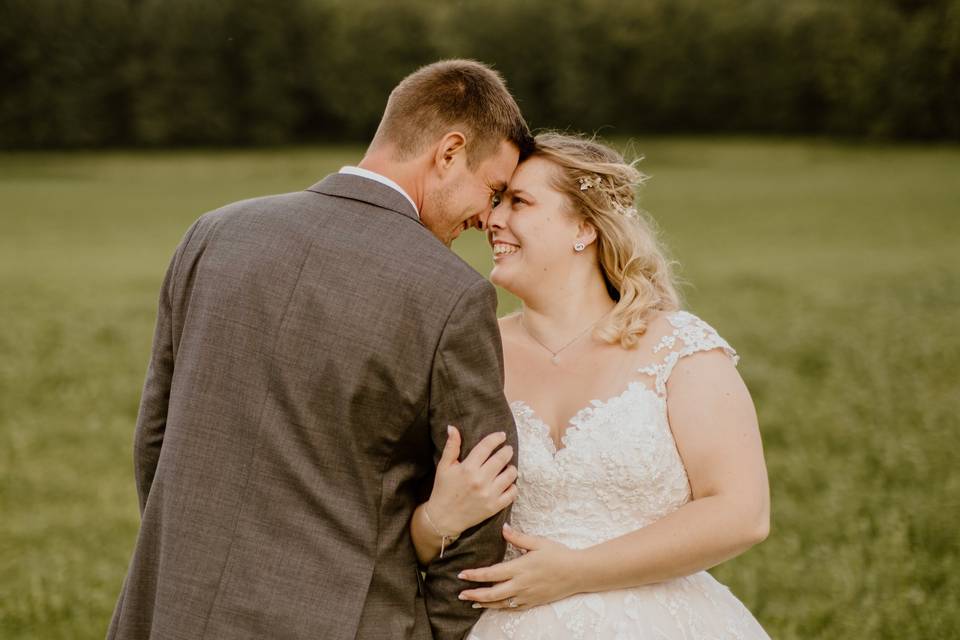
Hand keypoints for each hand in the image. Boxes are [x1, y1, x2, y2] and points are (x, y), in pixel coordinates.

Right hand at [425, 426, 517, 535]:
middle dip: (507, 451)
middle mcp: (480, 480)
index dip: (496, 438)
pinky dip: (513, 486)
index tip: (502, 435)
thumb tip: (452, 427)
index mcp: (467, 468)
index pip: (487, 446)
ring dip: (511, 467)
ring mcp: (489, 494)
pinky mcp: (494, 507)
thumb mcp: (444, 466)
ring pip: (510, 474)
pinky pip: (512, 493)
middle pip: (502, 458)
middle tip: (507, 449)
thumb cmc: (443, 490)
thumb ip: (451, 447)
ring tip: (508, 466)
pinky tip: (507, 483)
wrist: (443, 518)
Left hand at [457, 524, 578, 609]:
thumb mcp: (538, 542)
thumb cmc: (558, 555)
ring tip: (472, 603)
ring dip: (484, 604)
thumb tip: (503, 529)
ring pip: (501, 603)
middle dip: (474, 594)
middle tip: (460, 594)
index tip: (462, 574)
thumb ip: (518, 538)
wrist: (578, 573)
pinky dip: (500, 608)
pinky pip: (512, 608)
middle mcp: (520, 584)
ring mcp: (526, 596)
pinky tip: (493, 606)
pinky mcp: (533, 602)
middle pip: (492, 593)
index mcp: (520, 568)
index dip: (475, 575)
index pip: (491, 573)